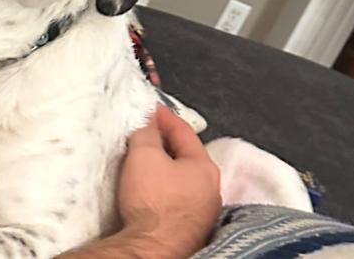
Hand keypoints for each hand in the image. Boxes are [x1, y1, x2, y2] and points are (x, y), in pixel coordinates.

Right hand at [116, 104, 221, 256]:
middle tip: (146, 131)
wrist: (152, 247)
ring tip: (145, 160)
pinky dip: (165, 187)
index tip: (151, 109)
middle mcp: (210, 189)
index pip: (184, 131)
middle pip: (186, 155)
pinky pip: (178, 197)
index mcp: (204, 167)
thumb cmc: (152, 202)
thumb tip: (148, 118)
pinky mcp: (190, 227)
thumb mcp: (143, 154)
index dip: (164, 116)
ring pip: (183, 177)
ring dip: (166, 166)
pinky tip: (151, 189)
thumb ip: (146, 131)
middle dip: (166, 142)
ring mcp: (203, 211)